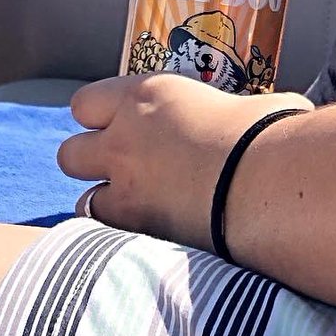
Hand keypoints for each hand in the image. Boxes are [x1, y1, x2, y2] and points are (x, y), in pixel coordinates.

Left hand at [56, 74, 312, 250]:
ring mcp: (125, 188)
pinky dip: (120, 238)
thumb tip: (264, 121)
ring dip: (104, 203)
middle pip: (69, 153)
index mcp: (148, 97)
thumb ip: (236, 114)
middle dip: (90, 162)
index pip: (86, 103)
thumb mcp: (250, 107)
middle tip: (124, 168)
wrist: (263, 182)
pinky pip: (106, 236)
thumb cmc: (266, 133)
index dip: (99, 116)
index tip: (120, 123)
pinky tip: (149, 237)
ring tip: (138, 209)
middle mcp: (124, 139)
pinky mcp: (137, 231)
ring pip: (82, 200)